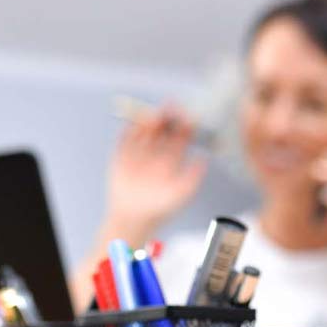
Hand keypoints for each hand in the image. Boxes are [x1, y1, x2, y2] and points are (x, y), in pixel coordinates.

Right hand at [102, 107, 207, 242]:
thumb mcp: (181, 194)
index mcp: (171, 160)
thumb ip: (193, 178)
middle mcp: (156, 154)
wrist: (133, 220)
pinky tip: (132, 125)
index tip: (189, 117)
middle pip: (163, 131)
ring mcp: (138, 155)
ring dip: (148, 123)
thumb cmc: (160, 210)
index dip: (184, 127)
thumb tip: (205, 159)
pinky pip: (124, 142)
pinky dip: (128, 133)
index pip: (180, 139)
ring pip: (144, 133)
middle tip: (171, 105)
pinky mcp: (121, 158)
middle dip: (167, 119)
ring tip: (152, 116)